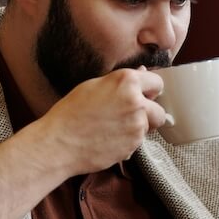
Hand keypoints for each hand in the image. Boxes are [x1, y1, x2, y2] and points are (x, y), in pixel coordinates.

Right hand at [41, 67, 167, 174]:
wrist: (59, 143)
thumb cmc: (71, 113)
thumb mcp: (94, 86)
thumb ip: (122, 81)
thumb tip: (142, 73)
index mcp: (127, 82)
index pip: (158, 82)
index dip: (150, 90)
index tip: (144, 95)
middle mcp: (137, 102)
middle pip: (160, 111)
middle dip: (149, 114)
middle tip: (129, 116)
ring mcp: (137, 126)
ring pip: (149, 128)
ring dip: (138, 128)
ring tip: (113, 128)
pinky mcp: (134, 146)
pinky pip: (138, 142)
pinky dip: (129, 142)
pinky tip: (110, 138)